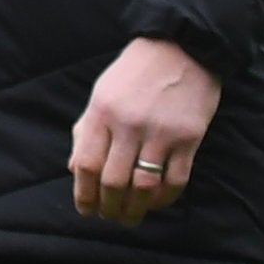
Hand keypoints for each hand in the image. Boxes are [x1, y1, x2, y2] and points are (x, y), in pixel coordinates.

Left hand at [67, 36, 217, 226]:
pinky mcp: (189, 138)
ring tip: (131, 218)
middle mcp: (128, 124)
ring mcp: (160, 132)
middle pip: (113, 181)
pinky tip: (156, 203)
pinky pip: (175, 180)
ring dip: (135, 209)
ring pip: (143, 186)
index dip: (83, 193)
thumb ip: (87, 129)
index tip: (86, 209)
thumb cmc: (136, 71)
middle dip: (109, 207)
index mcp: (101, 111)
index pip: (86, 163)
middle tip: (110, 217)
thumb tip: (75, 169)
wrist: (182, 45)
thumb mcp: (102, 92)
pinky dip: (164, 199)